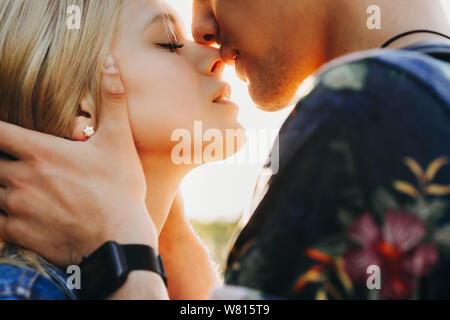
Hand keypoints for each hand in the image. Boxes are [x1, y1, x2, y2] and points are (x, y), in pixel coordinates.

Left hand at [0, 55, 156, 265]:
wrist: (117, 239)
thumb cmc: (120, 190)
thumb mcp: (119, 142)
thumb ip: (112, 100)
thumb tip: (110, 62)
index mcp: (40, 152)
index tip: (2, 131)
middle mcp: (21, 177)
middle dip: (3, 162)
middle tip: (22, 165)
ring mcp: (17, 206)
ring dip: (4, 189)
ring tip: (24, 191)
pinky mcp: (19, 232)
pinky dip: (4, 217)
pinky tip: (21, 216)